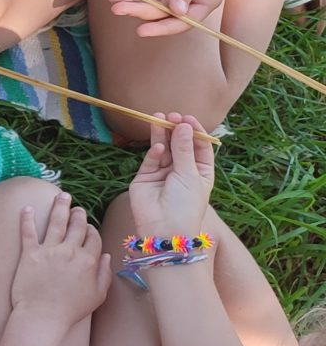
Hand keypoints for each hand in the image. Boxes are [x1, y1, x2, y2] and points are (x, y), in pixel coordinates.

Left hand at [9, 190, 111, 326]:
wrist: (43, 316)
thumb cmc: (71, 310)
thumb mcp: (98, 295)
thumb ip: (105, 274)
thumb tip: (107, 257)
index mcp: (89, 260)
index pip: (93, 237)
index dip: (92, 230)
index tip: (89, 228)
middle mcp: (70, 251)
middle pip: (77, 225)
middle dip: (79, 214)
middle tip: (77, 208)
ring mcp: (49, 251)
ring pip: (56, 222)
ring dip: (60, 207)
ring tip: (61, 196)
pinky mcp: (30, 254)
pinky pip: (28, 231)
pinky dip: (27, 218)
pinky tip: (26, 207)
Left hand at [108, 0, 238, 36]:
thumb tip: (177, 11)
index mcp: (206, 0)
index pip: (184, 22)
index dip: (163, 28)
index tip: (141, 30)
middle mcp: (189, 1)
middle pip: (162, 13)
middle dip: (140, 11)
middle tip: (117, 8)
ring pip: (151, 4)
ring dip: (132, 3)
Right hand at [127, 114, 216, 236]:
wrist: (164, 229)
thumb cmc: (185, 205)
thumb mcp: (190, 175)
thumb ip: (184, 149)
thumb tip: (183, 125)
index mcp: (200, 172)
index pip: (200, 147)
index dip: (195, 132)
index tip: (188, 118)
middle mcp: (182, 171)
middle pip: (180, 145)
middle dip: (176, 130)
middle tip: (172, 116)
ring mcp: (163, 173)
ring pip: (163, 149)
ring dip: (161, 135)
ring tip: (159, 118)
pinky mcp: (145, 177)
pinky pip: (150, 160)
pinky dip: (154, 152)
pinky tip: (157, 147)